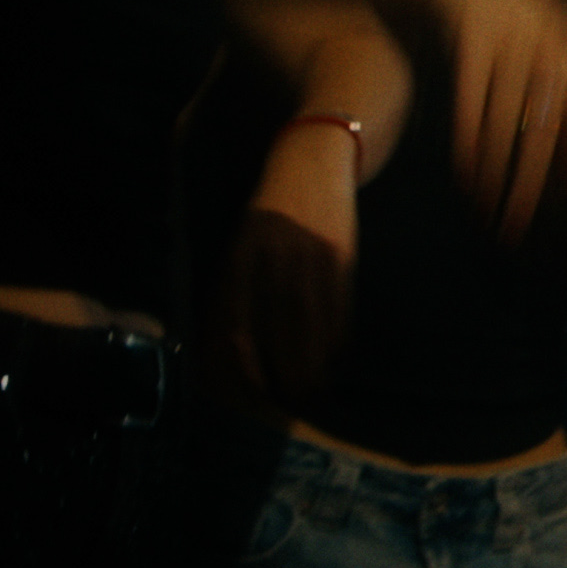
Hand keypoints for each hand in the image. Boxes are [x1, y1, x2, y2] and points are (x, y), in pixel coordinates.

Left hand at [227, 118, 357, 398]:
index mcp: (238, 260)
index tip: (250, 398)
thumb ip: (230, 296)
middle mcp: (274, 259)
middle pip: (281, 338)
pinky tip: (334, 358)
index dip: (245, 372)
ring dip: (315, 368)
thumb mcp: (237, 250)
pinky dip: (337, 341)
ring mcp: (312, 257)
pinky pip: (341, 311)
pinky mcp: (343, 256)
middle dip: (285, 379)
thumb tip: (223, 359)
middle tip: (286, 406)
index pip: (237, 331)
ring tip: (312, 393)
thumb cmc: (265, 216)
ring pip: (315, 329)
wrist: (311, 161)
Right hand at [428, 0, 566, 246]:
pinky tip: (466, 176)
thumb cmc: (499, 19)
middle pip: (549, 129)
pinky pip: (471, 101)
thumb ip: (558, 97)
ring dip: (499, 174)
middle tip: (527, 229)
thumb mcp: (541, 49)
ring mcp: (511, 38)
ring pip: (508, 123)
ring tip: (492, 212)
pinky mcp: (469, 34)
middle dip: (538, 185)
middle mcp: (552, 44)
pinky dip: (469, 142)